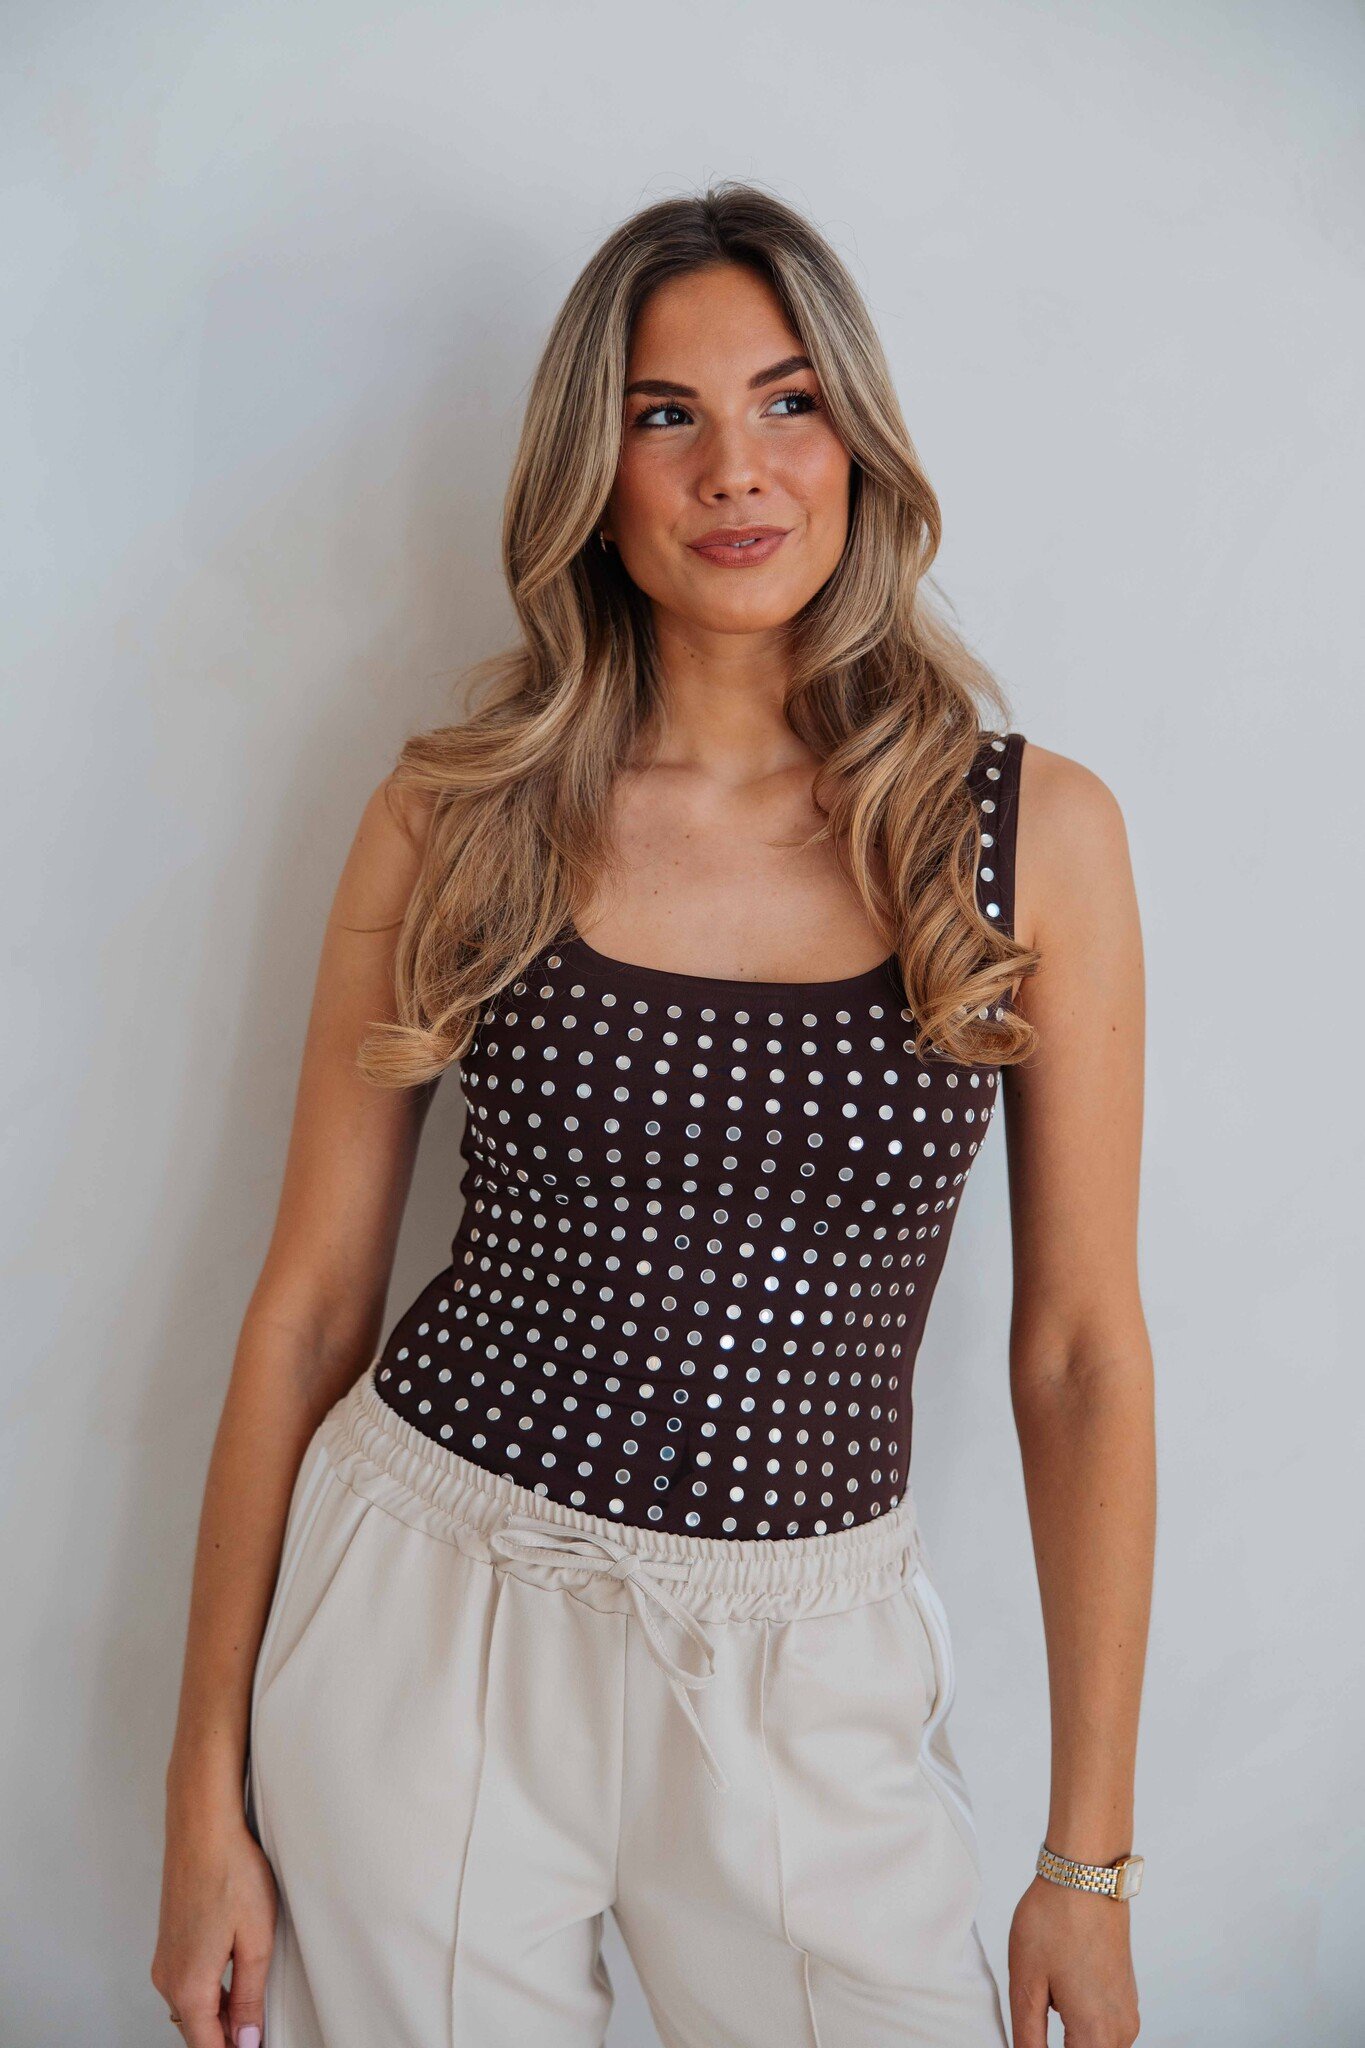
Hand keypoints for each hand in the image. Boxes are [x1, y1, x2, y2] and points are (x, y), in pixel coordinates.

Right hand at [151, 1809, 277, 2046]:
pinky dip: (210, 1995)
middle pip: (197, 2031)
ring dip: (220, 2017)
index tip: (255, 2045)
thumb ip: (250, 1998)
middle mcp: (168, 1978)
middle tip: (259, 2033)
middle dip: (227, 2038)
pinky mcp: (169, 1941)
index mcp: (189, 1986)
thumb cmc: (232, 1873)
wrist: (202, 1827)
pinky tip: (236, 1983)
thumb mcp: (256, 1941)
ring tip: (254, 2013)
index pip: (208, 2047)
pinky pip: (187, 1985)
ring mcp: (165, 1958)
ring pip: (191, 2008)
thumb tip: (246, 2042)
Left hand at [1008, 1874, 1139, 2045]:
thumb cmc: (1055, 1920)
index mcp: (1096, 2034)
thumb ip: (1027, 2038)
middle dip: (1062, 2047)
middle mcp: (1121, 2030)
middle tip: (1035, 2020)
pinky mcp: (1127, 1996)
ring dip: (1073, 2041)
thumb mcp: (1026, 1984)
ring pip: (1098, 2047)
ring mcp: (1128, 2012)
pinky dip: (1084, 2027)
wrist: (1086, 1875)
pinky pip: (1106, 2030)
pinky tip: (1061, 1996)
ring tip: (1046, 2004)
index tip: (1030, 2037)